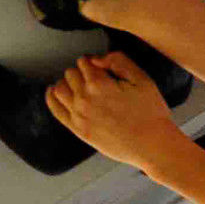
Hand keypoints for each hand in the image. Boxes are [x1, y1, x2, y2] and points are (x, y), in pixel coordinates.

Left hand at [45, 51, 182, 169]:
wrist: (152, 145)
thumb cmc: (151, 114)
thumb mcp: (143, 80)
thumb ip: (119, 61)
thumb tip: (97, 58)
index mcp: (99, 84)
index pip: (84, 61)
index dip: (95, 61)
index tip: (103, 68)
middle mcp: (84, 99)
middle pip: (70, 73)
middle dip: (82, 72)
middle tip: (96, 79)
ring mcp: (78, 115)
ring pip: (59, 88)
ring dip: (67, 83)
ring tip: (80, 86)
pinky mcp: (77, 129)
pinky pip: (55, 109)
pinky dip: (52, 97)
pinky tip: (55, 92)